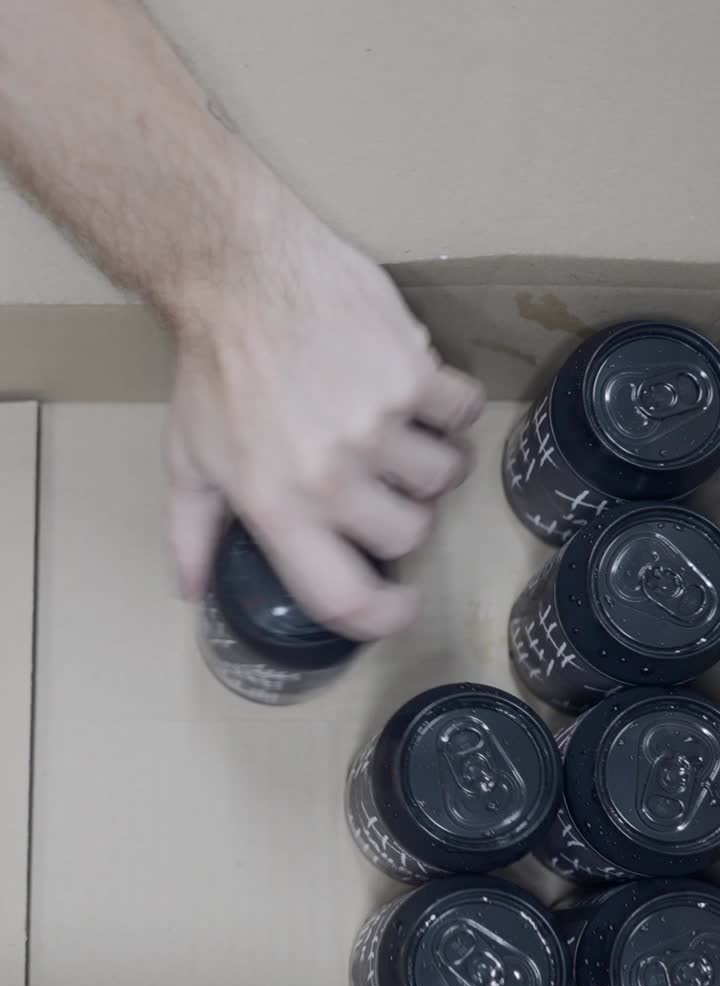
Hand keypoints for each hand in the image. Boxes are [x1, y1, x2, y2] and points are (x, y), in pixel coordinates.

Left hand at [167, 171, 483, 639]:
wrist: (240, 269)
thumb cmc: (212, 368)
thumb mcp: (187, 459)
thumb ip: (191, 533)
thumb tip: (192, 591)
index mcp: (278, 507)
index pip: (344, 596)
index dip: (382, 617)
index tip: (399, 608)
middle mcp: (333, 475)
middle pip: (409, 533)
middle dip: (402, 513)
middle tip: (382, 483)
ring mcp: (378, 423)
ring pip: (445, 476)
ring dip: (432, 461)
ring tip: (401, 432)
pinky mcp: (412, 371)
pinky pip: (464, 410)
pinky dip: (452, 403)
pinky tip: (420, 388)